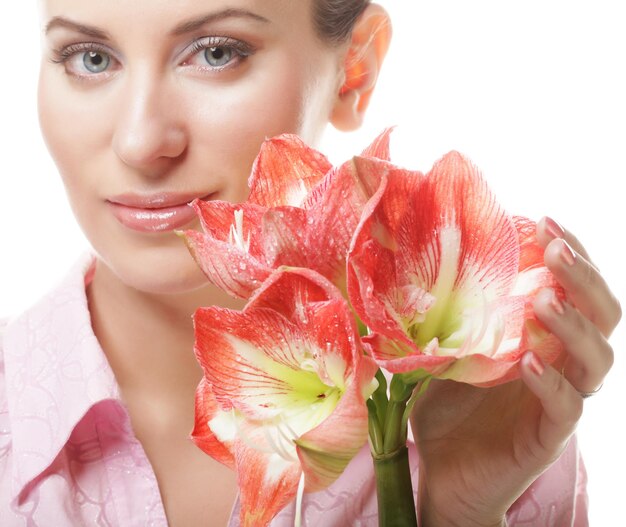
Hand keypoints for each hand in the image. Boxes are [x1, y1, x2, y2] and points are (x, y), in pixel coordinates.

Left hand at [410, 216, 620, 525]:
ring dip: (574, 323)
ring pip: (596, 360)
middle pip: (601, 316)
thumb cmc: (446, 410)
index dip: (571, 256)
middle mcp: (560, 365)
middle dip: (584, 277)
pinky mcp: (547, 436)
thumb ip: (447, 317)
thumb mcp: (443, 351)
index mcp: (540, 339)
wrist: (442, 474)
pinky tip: (531, 359)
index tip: (544, 221)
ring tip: (545, 298)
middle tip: (555, 246)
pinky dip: (553, 381)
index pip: (574, 291)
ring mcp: (558, 401)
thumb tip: (420, 267)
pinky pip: (567, 407)